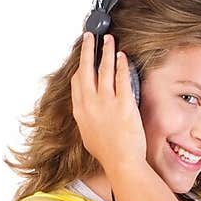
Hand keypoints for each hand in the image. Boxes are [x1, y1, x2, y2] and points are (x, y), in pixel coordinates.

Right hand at [70, 32, 146, 175]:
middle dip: (88, 49)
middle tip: (90, 37)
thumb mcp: (88, 136)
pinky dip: (122, 64)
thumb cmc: (107, 154)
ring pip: (104, 68)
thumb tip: (85, 111)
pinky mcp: (123, 103)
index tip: (84, 59)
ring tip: (109, 40)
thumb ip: (84, 119)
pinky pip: (121, 77)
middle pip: (86, 68)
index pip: (77, 82)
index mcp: (80, 111)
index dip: (80, 67)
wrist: (121, 163)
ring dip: (106, 50)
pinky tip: (123, 57)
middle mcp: (90, 103)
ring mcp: (106, 102)